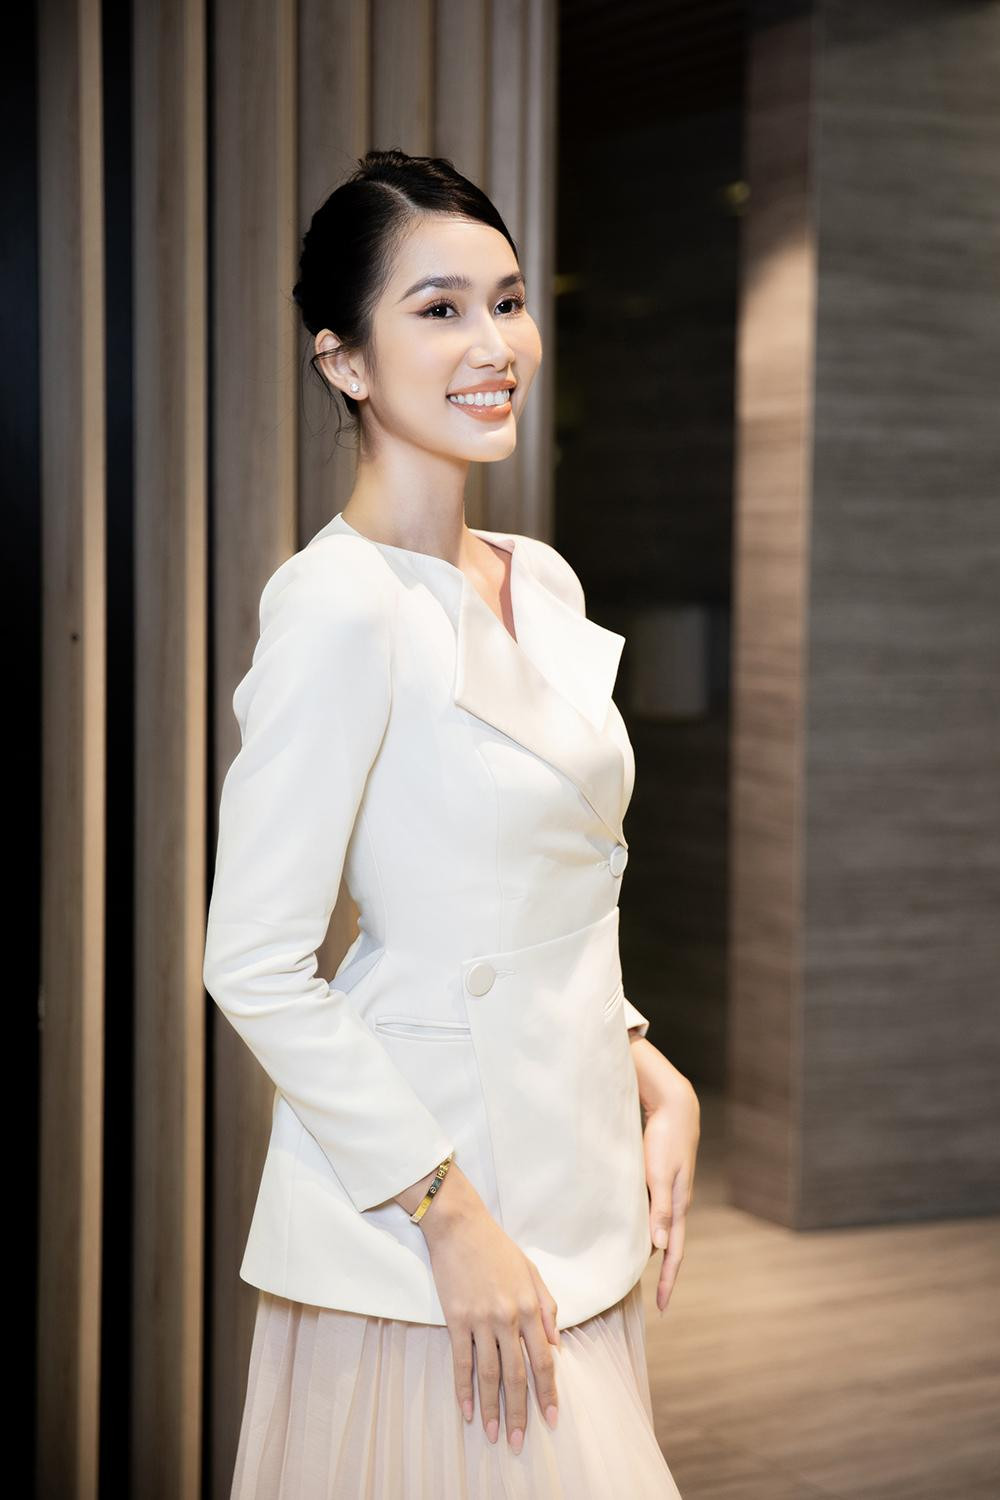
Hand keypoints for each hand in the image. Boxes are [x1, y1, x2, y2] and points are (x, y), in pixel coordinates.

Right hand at [400, 1161, 560, 1450]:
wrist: (460, 1225)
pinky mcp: (456, 1318)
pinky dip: (464, 1389)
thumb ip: (546, 1306)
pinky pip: (461, 1361)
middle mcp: (508, 1317)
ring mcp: (481, 1319)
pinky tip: (467, 1410)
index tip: (551, 1418)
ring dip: (493, 1408)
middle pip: (518, 1374)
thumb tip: (557, 1344)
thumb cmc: (497, 1246)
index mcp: (530, 1306)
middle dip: (521, 1411)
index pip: (543, 1359)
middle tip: (520, 1441)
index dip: (548, 1391)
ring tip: (495, 1435)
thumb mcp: (531, 1271)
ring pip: (490, 1374)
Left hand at [629, 1038, 700, 1312]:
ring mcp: (672, 1191)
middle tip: (652, 1296)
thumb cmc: (665, 1138)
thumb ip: (659, 1208)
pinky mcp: (663, 1179)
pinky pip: (657, 1212)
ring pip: (663, 1229)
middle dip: (663, 1272)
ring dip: (654, 1250)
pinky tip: (636, 1230)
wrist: (675, 1106)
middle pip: (672, 1246)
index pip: (675, 1253)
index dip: (669, 1281)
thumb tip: (660, 1246)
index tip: (663, 1307)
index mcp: (679, 1205)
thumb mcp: (658, 1173)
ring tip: (638, 1268)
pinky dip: (649, 1227)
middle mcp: (678, 1202)